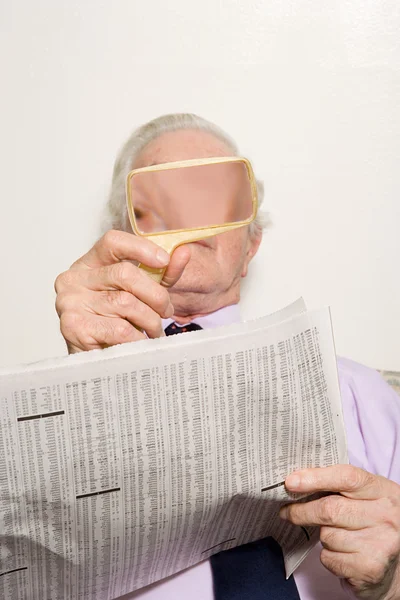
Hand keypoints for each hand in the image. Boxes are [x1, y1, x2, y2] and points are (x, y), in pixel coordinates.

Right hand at [55, 230, 189, 352]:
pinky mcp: (74, 326)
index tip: (164, 260)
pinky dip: (138, 338)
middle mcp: (74, 279)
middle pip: (125, 273)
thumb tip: (184, 252)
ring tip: (153, 331)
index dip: (140, 247)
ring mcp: (70, 302)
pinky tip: (138, 342)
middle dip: (155, 294)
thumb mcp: (140, 293)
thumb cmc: (117, 321)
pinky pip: (120, 329)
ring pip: (126, 303)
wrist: (94, 359)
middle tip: (166, 311)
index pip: (112, 241)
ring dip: (150, 321)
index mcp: (89, 264)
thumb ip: (161, 274)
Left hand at [280, 465, 399, 599]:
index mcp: (384, 491)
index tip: (290, 482)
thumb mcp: (367, 499)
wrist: (397, 568)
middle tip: (287, 511)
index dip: (315, 477)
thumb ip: (340, 488)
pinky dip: (328, 557)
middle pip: (330, 508)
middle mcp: (386, 516)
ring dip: (323, 537)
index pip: (347, 477)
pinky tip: (344, 556)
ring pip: (328, 535)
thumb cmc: (373, 526)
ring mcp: (380, 543)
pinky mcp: (369, 569)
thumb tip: (297, 481)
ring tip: (339, 538)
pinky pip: (329, 558)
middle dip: (302, 511)